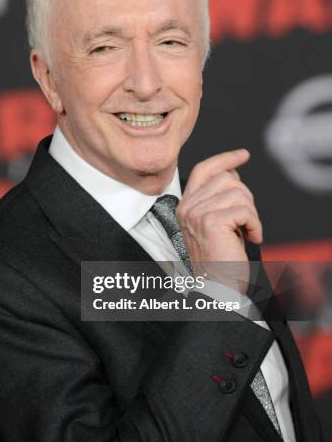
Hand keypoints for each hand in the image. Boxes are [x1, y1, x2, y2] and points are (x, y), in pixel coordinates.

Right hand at [176, 149, 262, 293]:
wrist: (216, 286)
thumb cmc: (219, 260)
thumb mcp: (213, 223)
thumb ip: (217, 199)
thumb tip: (233, 174)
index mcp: (186, 205)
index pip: (204, 169)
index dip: (225, 159)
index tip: (243, 155)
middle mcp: (188, 207)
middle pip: (227, 179)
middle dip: (246, 197)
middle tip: (245, 221)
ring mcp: (197, 213)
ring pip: (239, 193)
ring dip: (251, 214)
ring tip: (246, 232)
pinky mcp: (212, 222)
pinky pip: (246, 211)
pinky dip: (255, 225)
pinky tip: (251, 237)